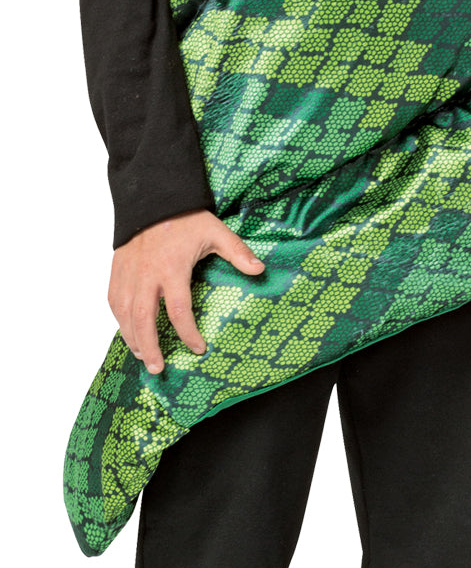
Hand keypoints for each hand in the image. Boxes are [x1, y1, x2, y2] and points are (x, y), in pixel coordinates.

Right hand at [108, 208, 264, 374]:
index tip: (198, 348)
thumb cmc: (185, 218)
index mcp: (172, 268)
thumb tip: (260, 270)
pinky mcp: (117, 271)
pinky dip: (119, 321)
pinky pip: (113, 301)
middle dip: (150, 347)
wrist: (152, 199)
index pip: (178, 309)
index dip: (188, 333)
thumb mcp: (216, 232)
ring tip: (142, 356)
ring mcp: (129, 274)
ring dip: (132, 338)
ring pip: (125, 314)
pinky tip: (128, 332)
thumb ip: (237, 252)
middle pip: (143, 319)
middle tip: (158, 367)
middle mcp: (146, 275)